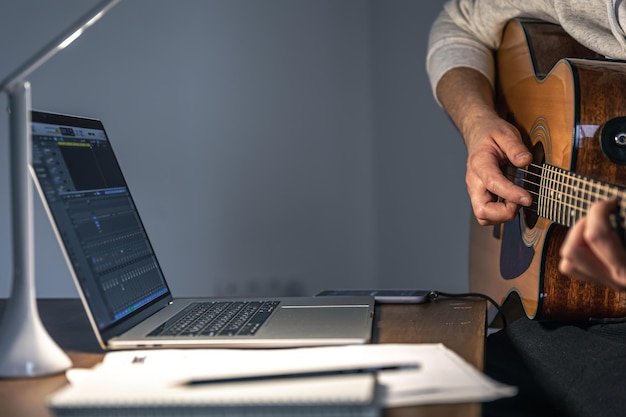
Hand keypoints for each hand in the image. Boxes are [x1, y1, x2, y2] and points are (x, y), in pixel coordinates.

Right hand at [435, 68, 532, 225]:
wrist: (477, 133)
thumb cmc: (491, 133)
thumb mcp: (506, 132)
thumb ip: (515, 146)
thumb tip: (526, 161)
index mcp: (480, 163)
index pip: (493, 183)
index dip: (511, 194)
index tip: (528, 198)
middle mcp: (474, 180)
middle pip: (482, 209)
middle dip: (503, 214)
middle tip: (522, 203)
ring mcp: (475, 190)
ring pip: (483, 216)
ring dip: (502, 216)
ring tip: (518, 202)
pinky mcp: (480, 195)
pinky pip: (486, 214)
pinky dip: (500, 215)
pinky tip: (512, 203)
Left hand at [559, 199, 625, 290]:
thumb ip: (624, 220)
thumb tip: (612, 203)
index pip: (595, 235)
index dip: (598, 210)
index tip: (609, 202)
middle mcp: (615, 278)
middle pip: (572, 250)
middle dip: (581, 225)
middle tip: (600, 214)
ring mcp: (608, 282)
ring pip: (567, 262)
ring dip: (575, 238)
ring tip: (595, 226)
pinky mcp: (603, 282)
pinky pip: (572, 268)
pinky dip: (576, 251)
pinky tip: (592, 240)